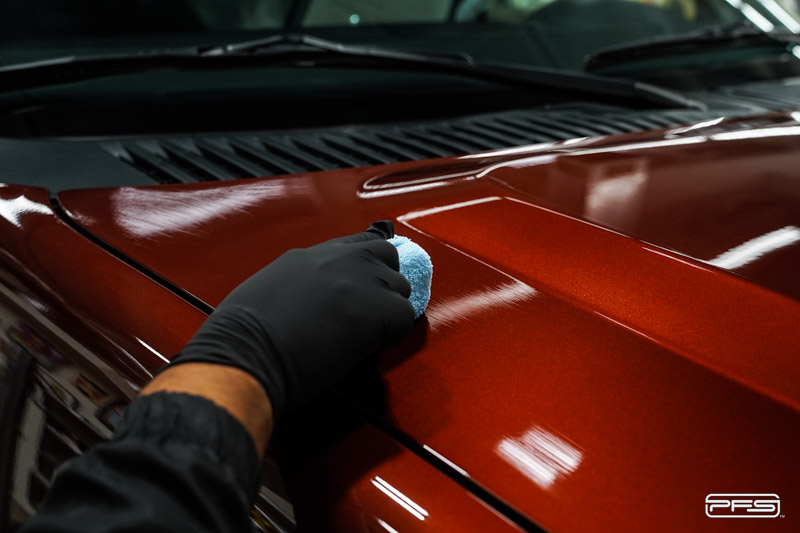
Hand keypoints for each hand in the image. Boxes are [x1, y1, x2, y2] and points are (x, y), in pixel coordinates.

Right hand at [167, 221, 415, 419]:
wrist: (247, 352)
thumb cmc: (242, 335)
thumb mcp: (265, 290)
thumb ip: (296, 286)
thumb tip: (309, 301)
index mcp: (309, 256)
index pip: (354, 243)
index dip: (364, 264)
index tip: (363, 283)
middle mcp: (339, 259)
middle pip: (385, 255)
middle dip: (383, 281)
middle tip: (370, 310)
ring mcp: (361, 280)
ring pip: (399, 286)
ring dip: (389, 309)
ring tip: (367, 334)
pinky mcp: (377, 308)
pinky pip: (405, 316)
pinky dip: (394, 333)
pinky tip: (372, 346)